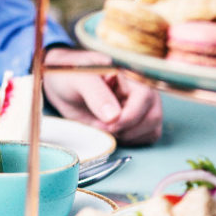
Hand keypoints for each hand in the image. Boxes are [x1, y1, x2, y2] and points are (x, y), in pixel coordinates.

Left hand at [43, 47, 161, 145]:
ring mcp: (142, 106)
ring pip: (152, 129)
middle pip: (153, 116)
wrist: (63, 84)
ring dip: (129, 137)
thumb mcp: (79, 80)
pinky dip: (132, 141)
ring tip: (105, 128)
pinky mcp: (138, 120)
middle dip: (127, 129)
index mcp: (130, 74)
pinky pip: (147, 136)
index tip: (107, 125)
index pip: (145, 97)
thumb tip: (114, 117)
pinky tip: (113, 133)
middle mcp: (141, 89)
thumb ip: (97, 95)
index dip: (128, 117)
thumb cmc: (71, 75)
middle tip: (103, 127)